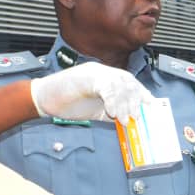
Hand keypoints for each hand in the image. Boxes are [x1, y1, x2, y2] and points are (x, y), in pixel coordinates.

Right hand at [29, 62, 152, 120]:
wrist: (43, 99)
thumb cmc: (68, 104)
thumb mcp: (96, 110)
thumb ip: (112, 113)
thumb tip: (130, 123)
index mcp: (107, 78)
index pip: (130, 83)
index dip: (142, 94)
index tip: (151, 107)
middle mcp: (103, 71)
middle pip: (128, 82)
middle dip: (135, 100)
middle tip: (137, 117)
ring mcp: (95, 72)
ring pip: (119, 84)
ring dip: (124, 103)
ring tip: (124, 119)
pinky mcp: (87, 76)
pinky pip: (105, 87)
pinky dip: (111, 101)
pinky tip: (111, 113)